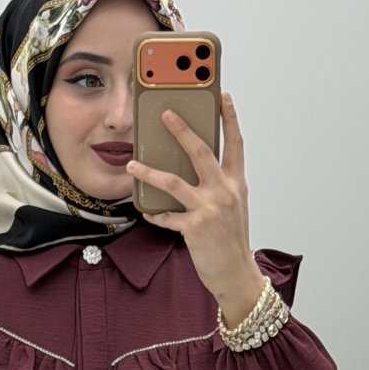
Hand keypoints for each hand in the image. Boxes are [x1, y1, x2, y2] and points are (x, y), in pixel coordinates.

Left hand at [127, 92, 263, 317]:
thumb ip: (219, 184)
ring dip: (150, 171)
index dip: (230, 118)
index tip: (222, 95)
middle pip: (201, 152)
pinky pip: (167, 216)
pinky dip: (154, 213)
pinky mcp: (194, 228)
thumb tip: (195, 166)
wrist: (236, 274)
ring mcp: (209, 209)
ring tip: (133, 164)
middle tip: (164, 113)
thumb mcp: (232, 206)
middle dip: (181, 130)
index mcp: (236, 182)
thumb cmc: (231, 240)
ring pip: (174, 182)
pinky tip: (144, 209)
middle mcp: (224, 191)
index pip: (235, 143)